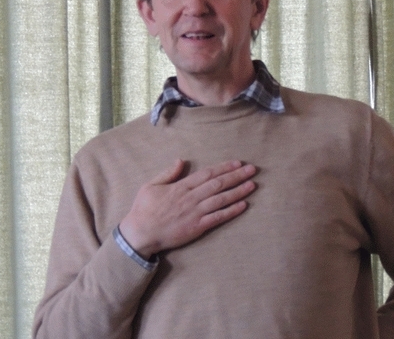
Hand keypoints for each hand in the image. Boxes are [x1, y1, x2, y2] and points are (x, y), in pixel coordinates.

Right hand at [118, 159, 256, 257]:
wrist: (140, 234)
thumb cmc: (144, 209)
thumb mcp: (151, 185)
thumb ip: (168, 173)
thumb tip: (181, 160)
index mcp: (181, 186)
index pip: (207, 174)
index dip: (224, 168)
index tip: (237, 163)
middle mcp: (191, 198)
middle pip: (218, 184)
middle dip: (236, 176)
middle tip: (252, 169)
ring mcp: (195, 213)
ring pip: (221, 199)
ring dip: (238, 191)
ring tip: (252, 184)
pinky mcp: (197, 227)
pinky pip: (218, 217)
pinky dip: (231, 211)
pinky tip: (243, 205)